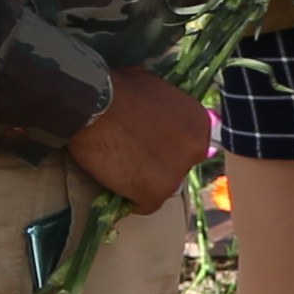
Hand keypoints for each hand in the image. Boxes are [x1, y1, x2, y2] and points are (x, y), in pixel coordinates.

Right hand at [72, 66, 213, 212]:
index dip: (166, 147)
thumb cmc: (118, 89)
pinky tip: (115, 186)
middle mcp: (196, 148)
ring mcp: (177, 172)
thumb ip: (166, 108)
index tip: (147, 146)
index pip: (188, 145)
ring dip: (144, 182)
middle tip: (132, 158)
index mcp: (199, 122)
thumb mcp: (155, 90)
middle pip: (178, 167)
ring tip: (117, 168)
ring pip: (162, 187)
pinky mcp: (156, 192)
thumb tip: (160, 114)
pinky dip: (130, 199)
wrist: (95, 104)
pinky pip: (144, 205)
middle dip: (158, 165)